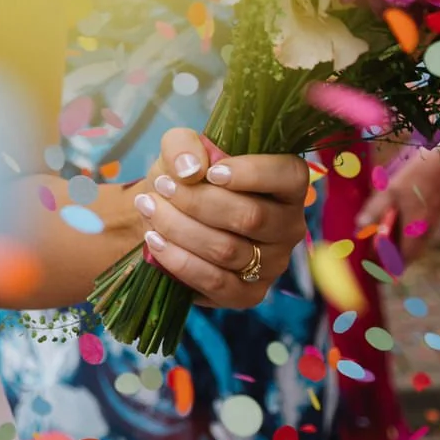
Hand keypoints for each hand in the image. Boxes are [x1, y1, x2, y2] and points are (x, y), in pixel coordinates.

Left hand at [133, 128, 310, 308]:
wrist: (169, 217)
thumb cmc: (186, 178)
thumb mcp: (181, 151)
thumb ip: (184, 146)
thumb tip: (191, 169)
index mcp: (287, 185)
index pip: (289, 177)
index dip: (252, 173)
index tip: (211, 172)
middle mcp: (289, 226)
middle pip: (250, 217)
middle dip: (198, 202)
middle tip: (163, 186)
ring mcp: (272, 264)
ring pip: (227, 249)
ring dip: (181, 228)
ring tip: (151, 208)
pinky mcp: (248, 294)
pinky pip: (215, 282)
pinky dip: (180, 260)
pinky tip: (156, 240)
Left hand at [355, 146, 439, 263]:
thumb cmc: (416, 177)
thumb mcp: (390, 192)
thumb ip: (375, 210)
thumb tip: (359, 227)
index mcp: (416, 232)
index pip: (401, 262)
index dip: (386, 269)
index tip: (373, 274)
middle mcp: (425, 233)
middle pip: (406, 255)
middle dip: (389, 259)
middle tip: (371, 259)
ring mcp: (430, 223)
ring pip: (411, 243)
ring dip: (396, 247)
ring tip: (377, 244)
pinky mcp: (431, 214)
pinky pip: (415, 232)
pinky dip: (403, 234)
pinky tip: (391, 224)